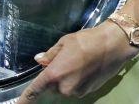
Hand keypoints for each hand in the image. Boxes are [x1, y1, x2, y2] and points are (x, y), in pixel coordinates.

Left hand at [16, 22, 138, 101]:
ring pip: (64, 88)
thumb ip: (50, 55)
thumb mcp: (64, 43)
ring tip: (77, 60)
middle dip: (53, 76)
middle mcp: (65, 88)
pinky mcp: (88, 92)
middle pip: (51, 87)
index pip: (35, 90)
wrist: (113, 46)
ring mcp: (77, 92)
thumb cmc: (86, 41)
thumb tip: (39, 61)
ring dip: (66, 77)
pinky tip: (85, 66)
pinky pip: (75, 88)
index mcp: (55, 74)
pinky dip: (76, 80)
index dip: (25, 99)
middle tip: (64, 59)